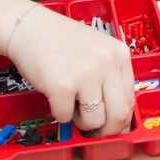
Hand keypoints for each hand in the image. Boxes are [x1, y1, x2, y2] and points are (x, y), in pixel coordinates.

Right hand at [5, 5, 135, 136]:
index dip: (121, 120)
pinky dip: (59, 113)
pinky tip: (55, 95)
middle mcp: (107, 62)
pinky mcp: (62, 86)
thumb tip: (117, 117)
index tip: (112, 128)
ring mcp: (85, 74)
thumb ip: (110, 77)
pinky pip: (65, 117)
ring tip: (71, 104)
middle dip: (106, 130)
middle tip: (94, 132)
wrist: (29, 27)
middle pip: (119, 114)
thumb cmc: (61, 41)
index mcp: (120, 54)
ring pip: (94, 120)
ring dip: (80, 121)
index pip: (130, 99)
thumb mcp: (97, 51)